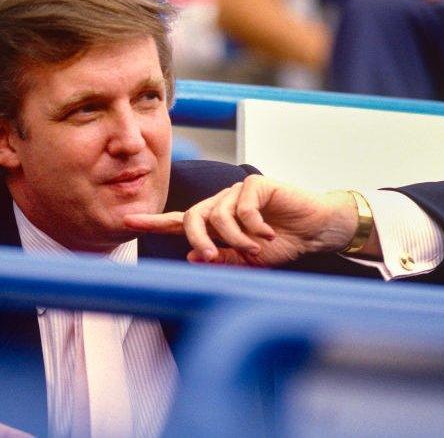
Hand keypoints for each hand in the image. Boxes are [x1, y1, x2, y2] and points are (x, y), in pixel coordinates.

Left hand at [124, 175, 361, 266]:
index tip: (126, 223)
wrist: (316, 230)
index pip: (178, 222)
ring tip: (256, 249)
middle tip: (212, 257)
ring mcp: (236, 193)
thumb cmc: (283, 244)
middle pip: (192, 217)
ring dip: (235, 238)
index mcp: (214, 223)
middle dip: (198, 239)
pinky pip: (242, 205)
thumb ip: (223, 258)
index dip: (153, 222)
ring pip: (219, 215)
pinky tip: (268, 233)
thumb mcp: (249, 260)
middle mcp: (221, 204)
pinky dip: (253, 224)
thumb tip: (192, 258)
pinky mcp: (255, 184)